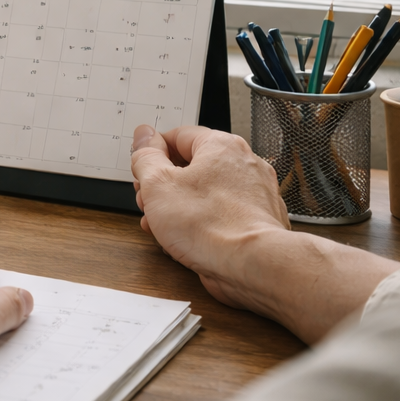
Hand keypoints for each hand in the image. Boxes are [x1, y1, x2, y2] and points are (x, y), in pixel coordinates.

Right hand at [131, 125, 399, 342]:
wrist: (252, 265)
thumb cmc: (212, 226)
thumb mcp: (158, 185)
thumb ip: (146, 156)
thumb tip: (144, 137)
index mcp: (221, 146)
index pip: (178, 135)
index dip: (153, 152)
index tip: (141, 167)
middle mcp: (244, 164)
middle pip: (193, 164)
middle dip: (164, 184)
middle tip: (148, 199)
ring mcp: (256, 193)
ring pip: (207, 191)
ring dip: (179, 204)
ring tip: (161, 223)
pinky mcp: (258, 220)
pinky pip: (222, 213)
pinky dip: (202, 221)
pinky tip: (185, 237)